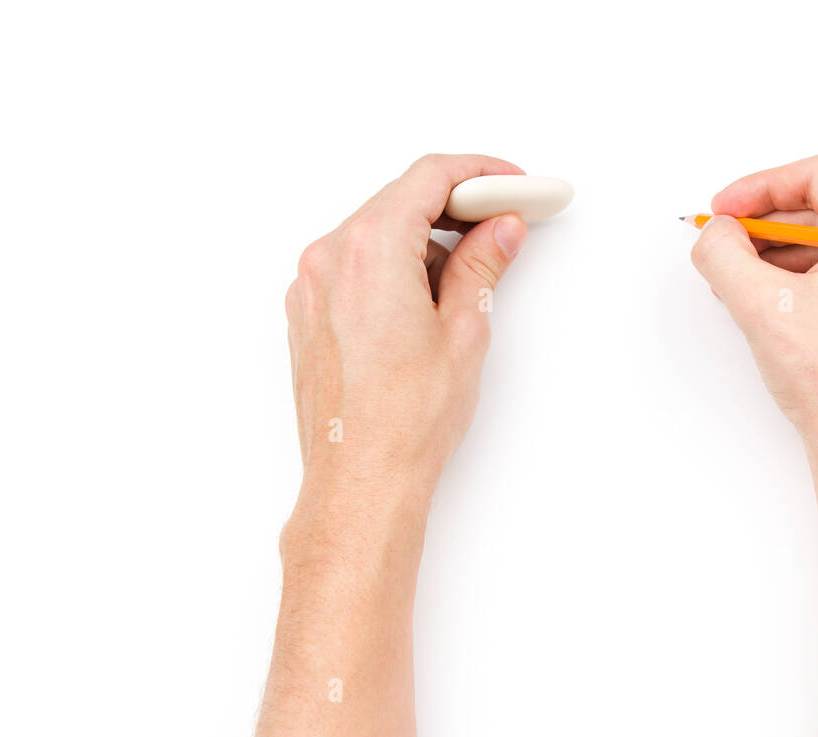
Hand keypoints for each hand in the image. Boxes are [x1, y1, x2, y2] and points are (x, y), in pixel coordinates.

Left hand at [283, 153, 527, 546]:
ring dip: (423, 241)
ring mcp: (311, 288)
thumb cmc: (406, 419)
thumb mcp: (464, 331)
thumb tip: (500, 230)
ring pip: (375, 235)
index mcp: (371, 250)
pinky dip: (393, 267)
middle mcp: (330, 259)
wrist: (360, 480)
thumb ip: (483, 266)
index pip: (428, 178)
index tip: (509, 183)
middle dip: (454, 207)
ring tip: (468, 279)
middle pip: (398, 202)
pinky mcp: (308, 315)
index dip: (478, 174)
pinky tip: (427, 301)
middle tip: (502, 223)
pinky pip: (354, 267)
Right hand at [690, 156, 817, 472]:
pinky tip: (773, 301)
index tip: (723, 212)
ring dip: (784, 256)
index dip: (758, 189)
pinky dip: (809, 278)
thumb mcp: (763, 307)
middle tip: (725, 246)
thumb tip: (715, 232)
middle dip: (767, 228)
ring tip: (740, 282)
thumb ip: (725, 254)